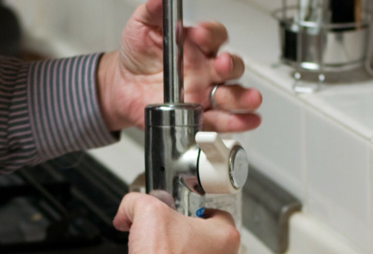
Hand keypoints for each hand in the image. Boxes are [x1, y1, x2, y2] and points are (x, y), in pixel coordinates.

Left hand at [97, 0, 262, 132]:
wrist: (122, 86)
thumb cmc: (137, 54)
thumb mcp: (142, 27)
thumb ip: (153, 12)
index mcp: (196, 44)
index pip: (214, 36)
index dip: (210, 34)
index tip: (198, 34)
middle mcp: (206, 68)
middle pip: (230, 66)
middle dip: (230, 66)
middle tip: (221, 65)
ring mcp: (205, 93)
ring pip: (232, 94)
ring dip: (243, 97)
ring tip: (250, 99)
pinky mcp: (199, 115)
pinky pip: (221, 120)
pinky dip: (237, 122)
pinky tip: (246, 120)